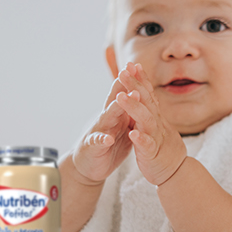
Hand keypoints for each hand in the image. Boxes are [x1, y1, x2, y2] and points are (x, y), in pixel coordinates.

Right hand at [71, 69, 136, 184]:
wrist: (89, 166)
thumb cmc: (108, 144)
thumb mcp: (122, 125)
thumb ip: (129, 111)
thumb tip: (142, 94)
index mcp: (116, 114)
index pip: (123, 94)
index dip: (130, 81)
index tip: (138, 66)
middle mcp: (106, 119)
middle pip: (114, 100)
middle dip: (121, 87)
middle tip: (129, 73)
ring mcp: (98, 131)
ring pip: (106, 117)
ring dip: (114, 108)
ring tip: (122, 100)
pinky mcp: (93, 147)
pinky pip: (97, 142)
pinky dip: (102, 140)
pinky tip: (108, 139)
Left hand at [115, 62, 186, 184]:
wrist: (175, 170)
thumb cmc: (162, 147)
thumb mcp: (156, 124)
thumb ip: (150, 109)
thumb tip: (144, 92)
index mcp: (155, 116)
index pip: (148, 93)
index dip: (140, 78)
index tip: (132, 63)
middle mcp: (157, 123)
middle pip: (146, 100)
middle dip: (134, 85)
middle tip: (123, 71)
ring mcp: (155, 137)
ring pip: (146, 120)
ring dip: (134, 107)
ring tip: (121, 97)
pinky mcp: (152, 153)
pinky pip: (147, 145)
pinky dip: (140, 138)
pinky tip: (132, 133)